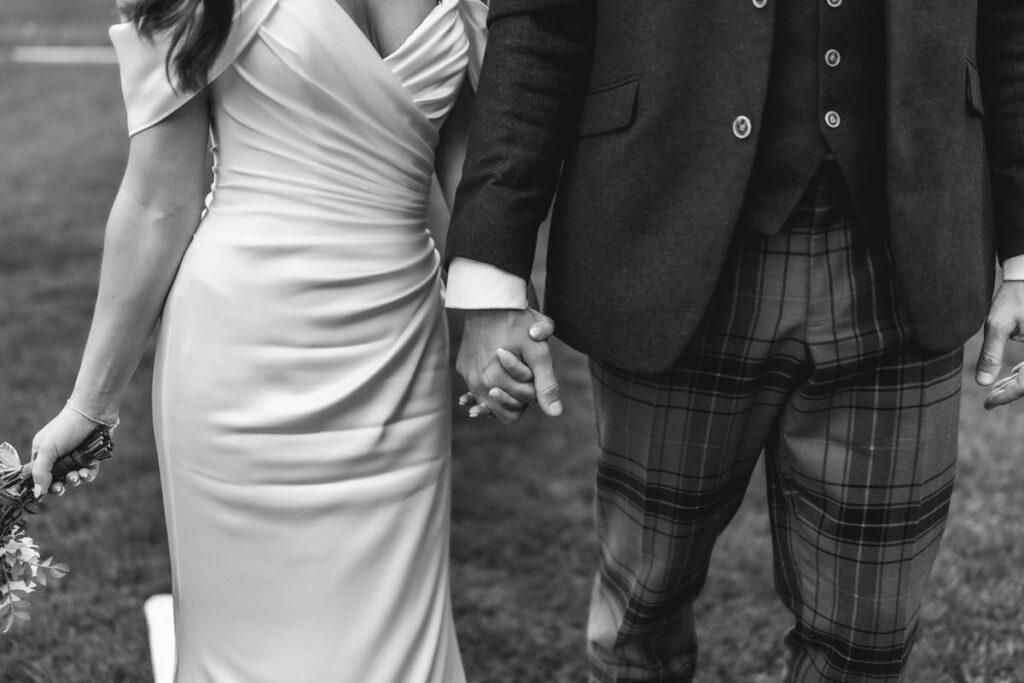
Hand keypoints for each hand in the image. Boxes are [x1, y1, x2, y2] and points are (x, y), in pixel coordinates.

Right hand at [30, 406, 103, 497]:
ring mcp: (76, 456)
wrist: (93, 413)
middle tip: (61, 487)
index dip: (43, 484)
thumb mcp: (48, 449)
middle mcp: (59, 455)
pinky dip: (87, 475)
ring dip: (74, 480)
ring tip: (75, 476)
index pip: (40, 474)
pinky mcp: (91, 456)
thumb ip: (41, 472)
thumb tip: (37, 494)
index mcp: (43, 452)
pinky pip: (88, 472)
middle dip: (59, 486)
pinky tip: (86, 473)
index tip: (48, 490)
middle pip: (57, 479)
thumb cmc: (67, 428)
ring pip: (74, 477)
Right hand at [456, 308, 561, 423]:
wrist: (489, 299)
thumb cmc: (518, 323)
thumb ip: (546, 384)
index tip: (533, 374)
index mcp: (492, 383)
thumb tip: (555, 413)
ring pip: (490, 397)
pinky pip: (478, 384)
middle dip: (518, 392)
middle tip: (526, 366)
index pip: (516, 411)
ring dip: (504, 387)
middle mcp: (475, 383)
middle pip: (503, 407)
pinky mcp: (463, 366)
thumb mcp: (538, 353)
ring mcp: (467, 375)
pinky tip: (499, 363)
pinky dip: (490, 379)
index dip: (530, 396)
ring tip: (514, 363)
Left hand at [976, 280, 1023, 406]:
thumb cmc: (1014, 297)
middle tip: (989, 401)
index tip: (987, 403)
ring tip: (994, 393)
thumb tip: (982, 383)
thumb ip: (990, 353)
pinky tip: (1005, 379)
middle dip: (1012, 392)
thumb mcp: (998, 324)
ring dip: (1017, 384)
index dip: (1007, 395)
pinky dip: (1022, 374)